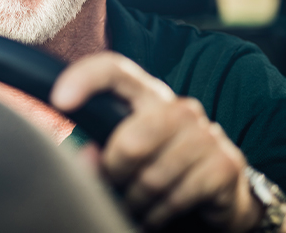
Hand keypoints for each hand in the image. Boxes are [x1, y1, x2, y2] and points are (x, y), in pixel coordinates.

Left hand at [50, 51, 262, 231]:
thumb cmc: (159, 168)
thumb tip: (83, 155)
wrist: (220, 194)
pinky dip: (159, 213)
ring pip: (152, 177)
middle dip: (116, 173)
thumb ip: (99, 151)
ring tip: (138, 202)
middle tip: (117, 185)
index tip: (60, 100)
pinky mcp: (225, 163)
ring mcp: (206, 133)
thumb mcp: (125, 155)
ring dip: (138, 200)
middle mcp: (179, 107)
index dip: (86, 78)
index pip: (115, 70)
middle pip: (131, 142)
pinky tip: (159, 211)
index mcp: (148, 95)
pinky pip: (177, 197)